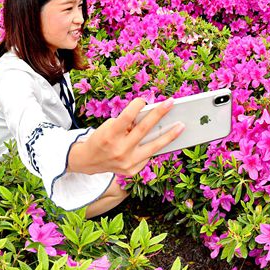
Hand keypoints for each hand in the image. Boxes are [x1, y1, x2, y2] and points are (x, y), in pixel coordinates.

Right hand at [69, 98, 183, 175]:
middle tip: (171, 103)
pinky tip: (161, 139)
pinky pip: (148, 155)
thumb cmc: (102, 139)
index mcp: (110, 135)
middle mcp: (119, 150)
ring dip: (169, 135)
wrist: (89, 161)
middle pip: (144, 130)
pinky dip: (154, 146)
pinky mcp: (132, 170)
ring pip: (154, 147)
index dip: (137, 105)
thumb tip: (149, 117)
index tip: (145, 99)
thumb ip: (127, 123)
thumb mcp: (109, 127)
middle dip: (159, 114)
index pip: (127, 117)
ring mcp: (127, 162)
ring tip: (181, 126)